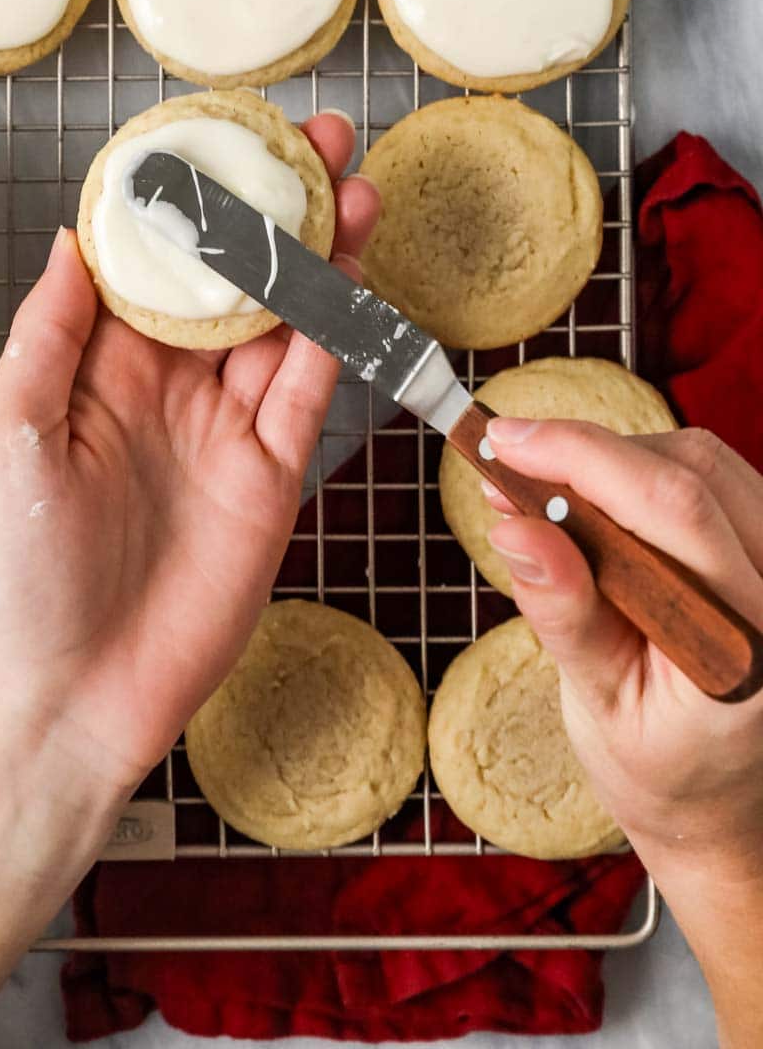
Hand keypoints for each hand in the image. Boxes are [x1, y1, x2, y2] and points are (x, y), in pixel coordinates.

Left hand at [0, 112, 378, 797]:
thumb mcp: (14, 434)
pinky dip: (333, 333)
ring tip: (351, 189)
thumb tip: (70, 231)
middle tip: (314, 141)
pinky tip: (350, 277)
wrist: (74, 694)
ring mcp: (226, 428)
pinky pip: (309, 390)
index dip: (188, 199)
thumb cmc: (21, 572)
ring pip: (284, 321)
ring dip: (318, 256)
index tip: (220, 136)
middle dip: (274, 209)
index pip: (153, 261)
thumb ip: (51, 332)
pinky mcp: (272, 475)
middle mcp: (169, 386)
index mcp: (100, 368)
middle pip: (233, 277)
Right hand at [484, 416, 762, 878]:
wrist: (718, 797)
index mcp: (747, 644)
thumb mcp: (599, 705)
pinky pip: (714, 476)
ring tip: (538, 484)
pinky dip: (642, 468)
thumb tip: (514, 525)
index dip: (583, 458)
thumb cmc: (660, 767)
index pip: (675, 512)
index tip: (503, 443)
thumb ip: (564, 612)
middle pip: (692, 472)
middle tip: (504, 455)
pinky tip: (592, 495)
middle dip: (588, 449)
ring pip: (704, 460)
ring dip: (614, 455)